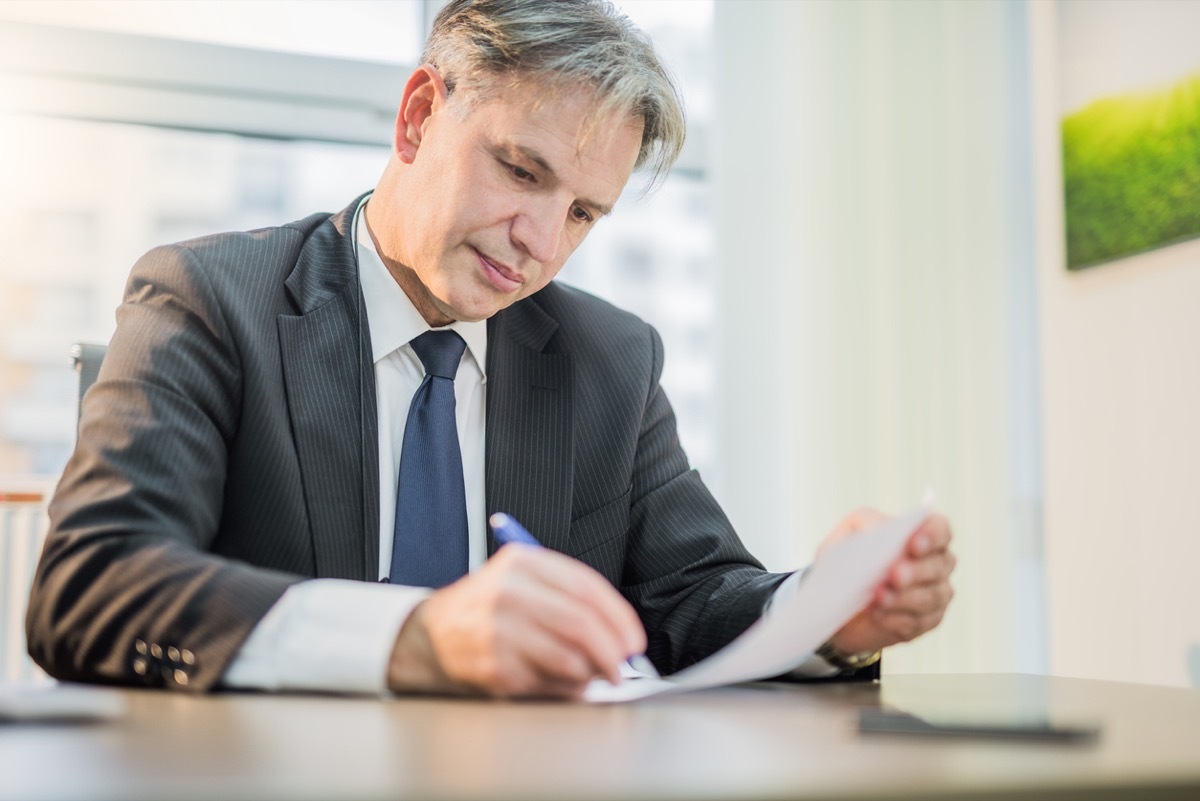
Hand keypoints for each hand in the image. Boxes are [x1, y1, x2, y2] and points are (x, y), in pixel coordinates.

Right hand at [386, 544, 645, 698]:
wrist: (430, 635)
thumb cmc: (487, 609)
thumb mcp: (521, 581)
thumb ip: (567, 598)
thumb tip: (619, 634)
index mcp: (522, 563)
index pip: (586, 588)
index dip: (618, 617)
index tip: (633, 639)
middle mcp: (509, 592)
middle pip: (580, 623)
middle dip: (612, 650)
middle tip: (624, 666)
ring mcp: (498, 630)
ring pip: (568, 656)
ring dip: (593, 672)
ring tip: (597, 675)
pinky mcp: (493, 666)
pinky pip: (547, 681)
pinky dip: (567, 687)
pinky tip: (567, 683)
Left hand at [822, 508, 955, 656]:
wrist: (838, 596)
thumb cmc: (850, 555)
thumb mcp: (851, 531)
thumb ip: (867, 522)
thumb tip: (882, 527)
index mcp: (923, 535)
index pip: (940, 530)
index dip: (931, 536)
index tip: (913, 544)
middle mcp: (937, 564)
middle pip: (938, 566)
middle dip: (916, 571)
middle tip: (894, 575)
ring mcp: (936, 595)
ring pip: (930, 597)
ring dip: (903, 598)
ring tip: (879, 597)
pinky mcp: (925, 622)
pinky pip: (918, 622)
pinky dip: (896, 619)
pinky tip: (878, 614)